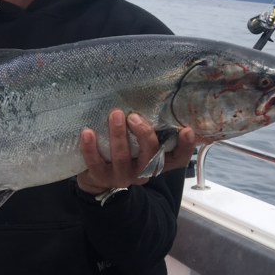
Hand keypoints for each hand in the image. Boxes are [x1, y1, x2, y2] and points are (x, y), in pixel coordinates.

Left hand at [75, 109, 195, 193]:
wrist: (96, 176)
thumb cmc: (123, 151)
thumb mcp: (138, 143)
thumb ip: (147, 129)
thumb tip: (155, 96)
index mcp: (157, 161)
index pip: (178, 158)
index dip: (185, 146)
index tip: (186, 130)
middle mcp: (143, 171)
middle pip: (151, 156)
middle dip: (144, 135)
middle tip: (134, 116)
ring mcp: (123, 176)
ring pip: (123, 158)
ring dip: (118, 135)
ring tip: (115, 114)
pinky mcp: (101, 178)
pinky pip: (95, 163)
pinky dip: (91, 148)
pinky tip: (87, 132)